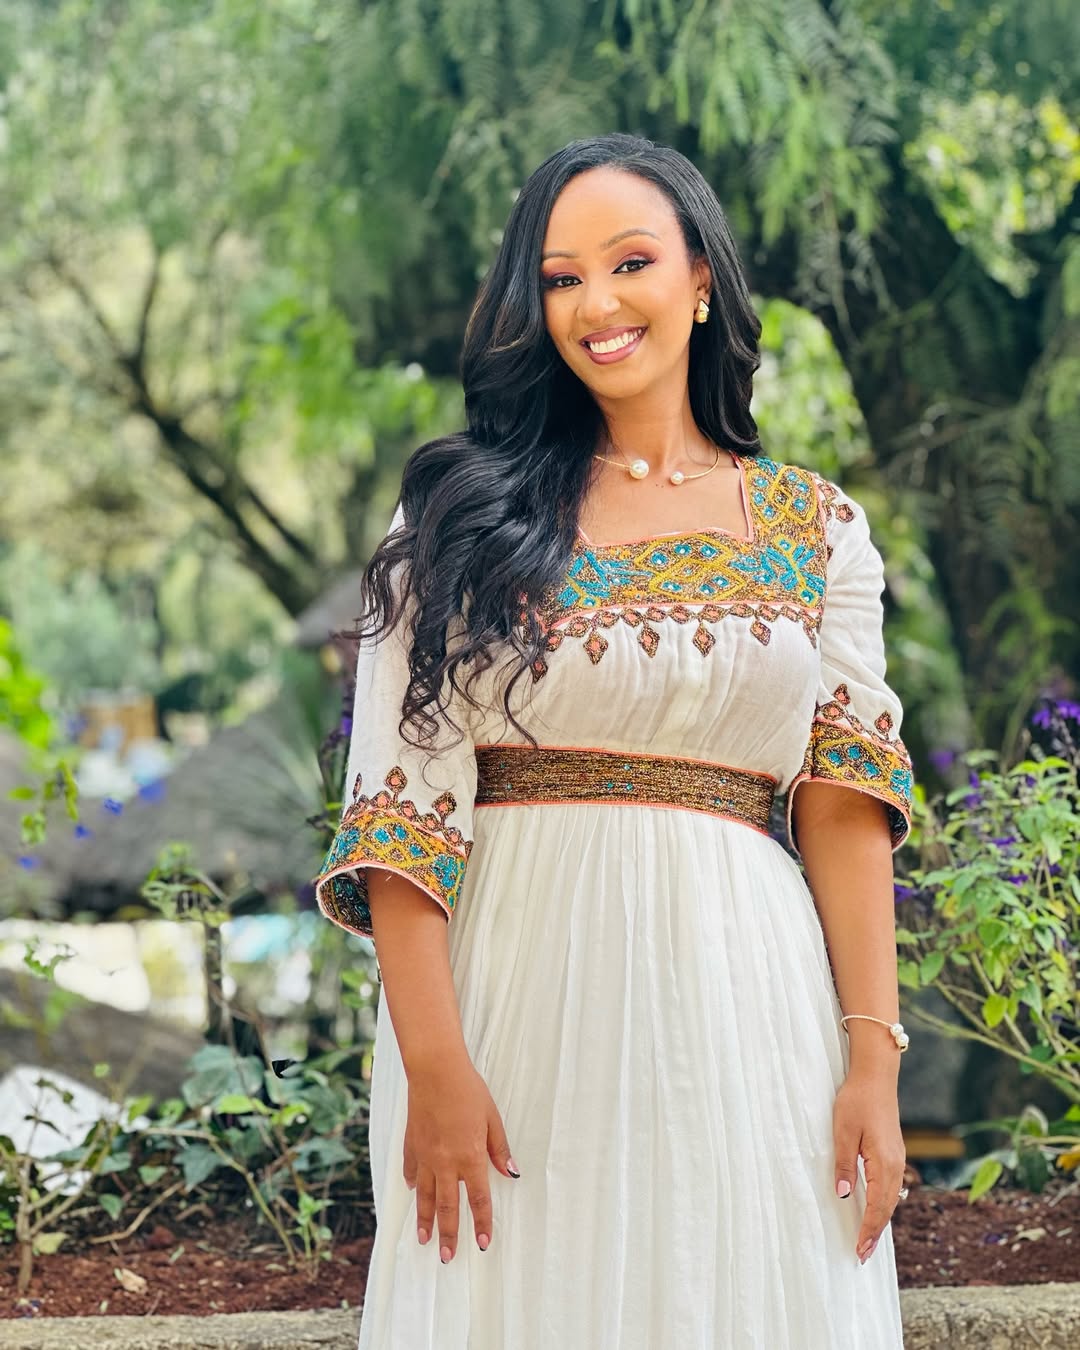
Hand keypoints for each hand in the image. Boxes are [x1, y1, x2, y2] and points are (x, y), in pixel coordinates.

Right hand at [403, 1053, 518, 1262]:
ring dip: (425, 1219)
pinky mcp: (411, 1144)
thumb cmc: (468, 1090)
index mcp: (470, 1157)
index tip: (483, 1244)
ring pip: (424, 1196)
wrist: (435, 1070)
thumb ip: (499, 1149)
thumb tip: (511, 1173)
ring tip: (425, 1239)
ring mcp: (425, 1155)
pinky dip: (411, 1183)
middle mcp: (446, 1162)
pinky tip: (410, 1191)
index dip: (482, 1223)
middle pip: (448, 1206)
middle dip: (449, 1234)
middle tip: (447, 1257)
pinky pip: (410, 1170)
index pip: (479, 1199)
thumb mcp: (492, 1118)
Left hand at [832, 1067, 905, 1263]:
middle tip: (863, 1255)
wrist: (876, 1077)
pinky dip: (885, 1204)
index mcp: (884, 1163)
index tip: (859, 1251)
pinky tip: (876, 1210)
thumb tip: (844, 1195)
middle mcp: (895, 1165)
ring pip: (892, 1198)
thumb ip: (844, 1164)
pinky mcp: (893, 1152)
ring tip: (868, 1240)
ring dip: (881, 1220)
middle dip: (875, 1232)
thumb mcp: (843, 1131)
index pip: (878, 1207)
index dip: (868, 1230)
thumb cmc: (857, 1101)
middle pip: (888, 1208)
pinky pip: (891, 1187)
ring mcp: (897, 1159)